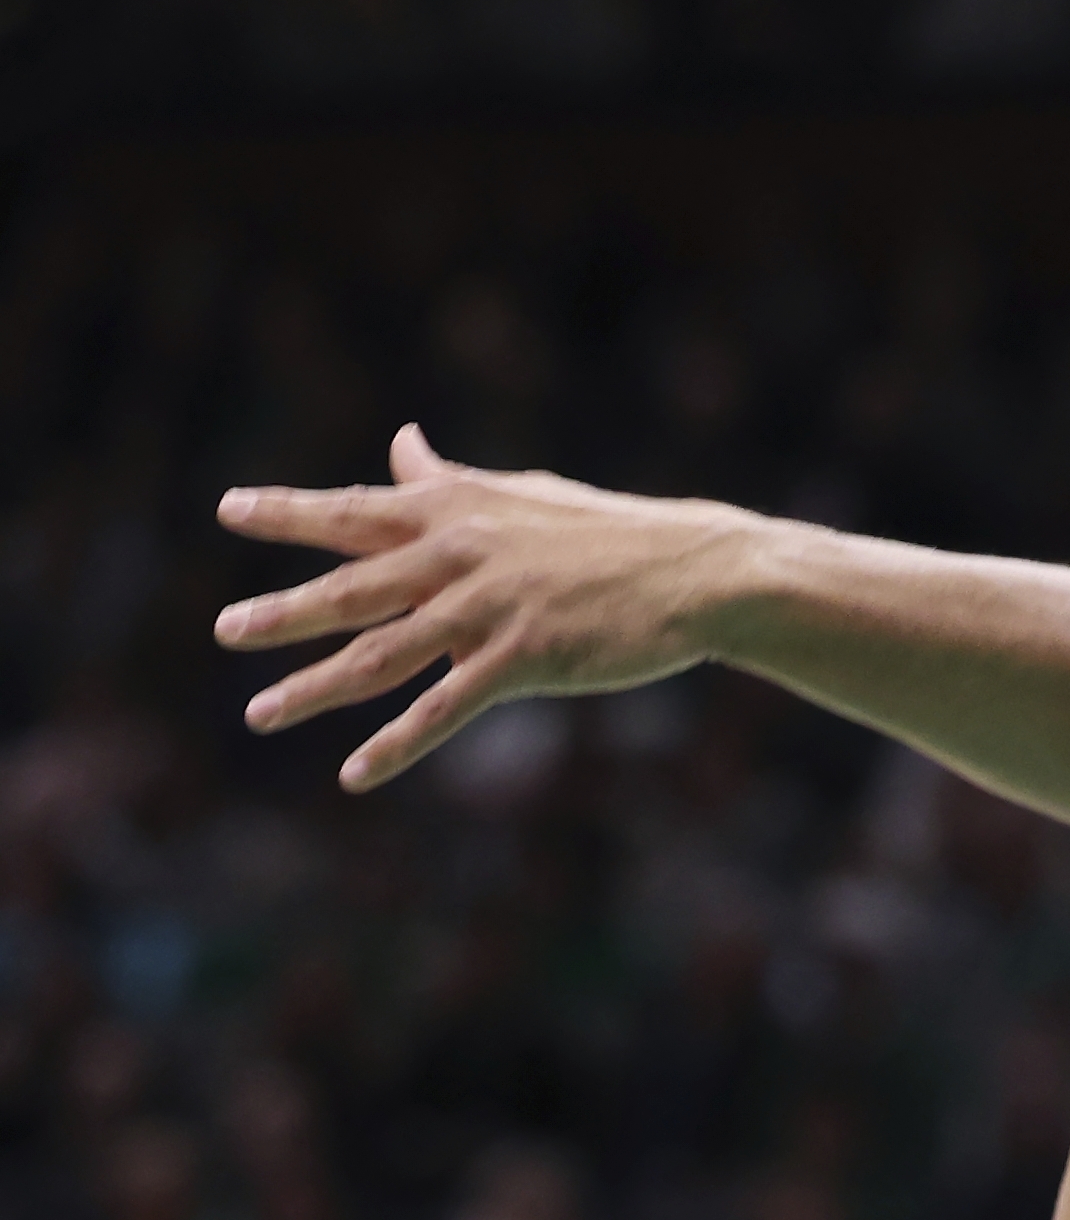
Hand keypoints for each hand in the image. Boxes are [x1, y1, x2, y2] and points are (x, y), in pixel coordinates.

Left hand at [214, 424, 752, 787]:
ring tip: (260, 713)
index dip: (289, 511)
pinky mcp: (522, 660)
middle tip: (225, 630)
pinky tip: (355, 775)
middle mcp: (459, 556)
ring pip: (381, 655)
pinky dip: (397, 746)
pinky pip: (445, 710)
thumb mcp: (523, 496)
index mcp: (457, 511)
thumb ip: (450, 482)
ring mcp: (488, 610)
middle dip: (282, 612)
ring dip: (314, 688)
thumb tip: (402, 444)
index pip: (356, 511)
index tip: (230, 508)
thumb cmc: (610, 534)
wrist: (695, 573)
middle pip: (351, 588)